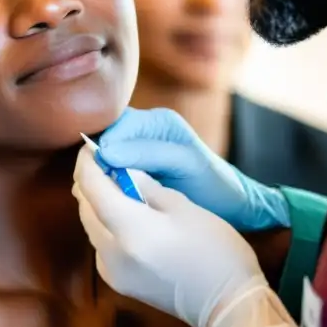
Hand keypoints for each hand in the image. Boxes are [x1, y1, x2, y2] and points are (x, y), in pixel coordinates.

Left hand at [74, 147, 297, 326]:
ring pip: (90, 225)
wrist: (228, 306)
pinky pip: (100, 244)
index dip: (87, 162)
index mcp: (129, 229)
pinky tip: (124, 216)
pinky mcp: (117, 282)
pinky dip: (105, 225)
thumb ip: (144, 185)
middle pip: (85, 206)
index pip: (91, 186)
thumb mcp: (183, 206)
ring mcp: (111, 271)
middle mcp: (111, 252)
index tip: (91, 147)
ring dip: (97, 203)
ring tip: (116, 186)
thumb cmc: (215, 251)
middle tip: (105, 163)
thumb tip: (121, 168)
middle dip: (90, 182)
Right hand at [97, 107, 289, 231]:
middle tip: (95, 187)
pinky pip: (110, 169)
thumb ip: (148, 153)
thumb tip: (106, 152)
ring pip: (103, 154)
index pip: (114, 126)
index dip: (101, 149)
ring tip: (102, 194)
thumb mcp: (186, 165)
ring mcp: (137, 148)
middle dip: (97, 161)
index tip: (98, 175)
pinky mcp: (134, 166)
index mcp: (158, 121)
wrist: (231, 205)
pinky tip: (109, 198)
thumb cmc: (214, 185)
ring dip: (99, 173)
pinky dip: (106, 182)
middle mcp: (144, 128)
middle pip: (104, 137)